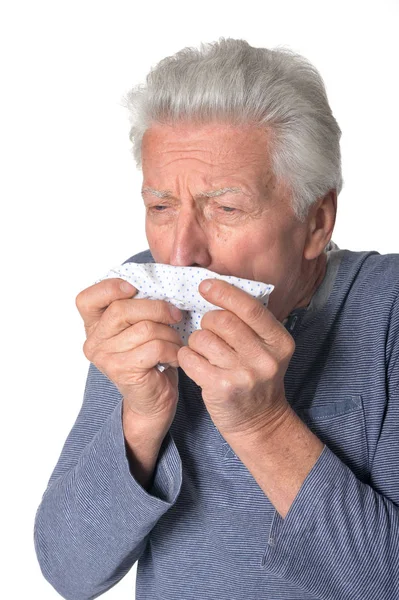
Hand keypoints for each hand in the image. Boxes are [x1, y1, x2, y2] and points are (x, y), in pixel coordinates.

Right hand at [75, 278, 183, 430]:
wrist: (153, 402)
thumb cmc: (150, 359)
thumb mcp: (139, 327)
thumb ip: (138, 308)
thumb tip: (161, 283)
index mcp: (93, 326)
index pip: (87, 299)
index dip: (109, 288)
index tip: (133, 288)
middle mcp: (93, 342)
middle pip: (122, 309)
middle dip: (157, 308)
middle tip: (175, 315)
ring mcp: (106, 358)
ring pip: (145, 328)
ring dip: (170, 333)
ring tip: (175, 343)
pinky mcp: (123, 370)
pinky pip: (156, 347)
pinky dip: (173, 349)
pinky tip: (174, 357)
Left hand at [177, 279, 294, 436]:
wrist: (259, 421)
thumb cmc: (256, 378)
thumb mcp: (266, 349)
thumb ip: (250, 323)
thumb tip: (216, 288)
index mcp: (279, 341)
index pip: (250, 308)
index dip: (224, 292)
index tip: (206, 286)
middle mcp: (265, 358)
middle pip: (222, 320)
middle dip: (207, 320)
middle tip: (209, 330)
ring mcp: (244, 374)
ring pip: (203, 338)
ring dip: (196, 340)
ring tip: (204, 351)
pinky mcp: (222, 388)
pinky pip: (191, 358)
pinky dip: (187, 356)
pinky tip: (195, 362)